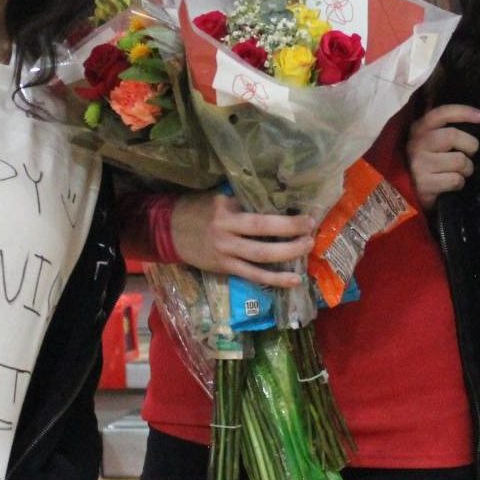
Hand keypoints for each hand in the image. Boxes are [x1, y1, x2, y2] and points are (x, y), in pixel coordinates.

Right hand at [168, 192, 313, 288]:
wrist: (168, 231)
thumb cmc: (196, 209)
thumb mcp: (218, 199)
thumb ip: (243, 201)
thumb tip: (276, 201)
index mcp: (226, 209)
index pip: (259, 212)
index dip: (285, 216)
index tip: (307, 215)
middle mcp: (226, 230)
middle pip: (263, 231)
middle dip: (291, 232)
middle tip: (311, 231)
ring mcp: (225, 251)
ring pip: (261, 256)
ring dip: (288, 254)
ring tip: (307, 250)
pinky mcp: (224, 268)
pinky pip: (253, 275)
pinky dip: (274, 279)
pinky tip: (293, 280)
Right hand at [407, 104, 479, 209]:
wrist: (405, 192)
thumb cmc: (426, 163)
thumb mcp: (428, 141)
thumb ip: (444, 128)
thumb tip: (476, 117)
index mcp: (419, 129)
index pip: (442, 114)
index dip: (464, 112)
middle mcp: (416, 144)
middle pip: (453, 136)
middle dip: (470, 145)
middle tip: (469, 153)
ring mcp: (419, 165)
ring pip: (459, 161)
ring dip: (467, 168)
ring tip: (459, 171)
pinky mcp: (425, 184)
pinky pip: (456, 180)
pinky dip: (459, 183)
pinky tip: (451, 184)